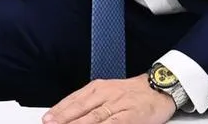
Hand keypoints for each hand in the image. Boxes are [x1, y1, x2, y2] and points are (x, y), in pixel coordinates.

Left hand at [42, 76, 176, 123]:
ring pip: (93, 118)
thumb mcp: (108, 91)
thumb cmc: (133, 92)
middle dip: (63, 119)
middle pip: (80, 109)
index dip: (59, 111)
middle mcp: (106, 95)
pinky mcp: (130, 116)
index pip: (73, 100)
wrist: (159, 88)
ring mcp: (118, 105)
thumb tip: (70, 114)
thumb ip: (90, 102)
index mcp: (98, 88)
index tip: (47, 119)